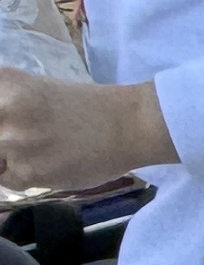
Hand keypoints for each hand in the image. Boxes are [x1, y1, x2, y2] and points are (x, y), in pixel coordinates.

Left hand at [0, 72, 171, 194]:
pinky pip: (6, 181)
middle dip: (3, 142)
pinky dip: (22, 176)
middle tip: (22, 142)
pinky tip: (47, 163)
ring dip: (7, 160)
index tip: (6, 128)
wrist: (130, 124)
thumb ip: (1, 104)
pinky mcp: (29, 171)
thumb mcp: (27, 90)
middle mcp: (6, 108)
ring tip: (34, 150)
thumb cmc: (81, 107)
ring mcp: (16, 141)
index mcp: (4, 83)